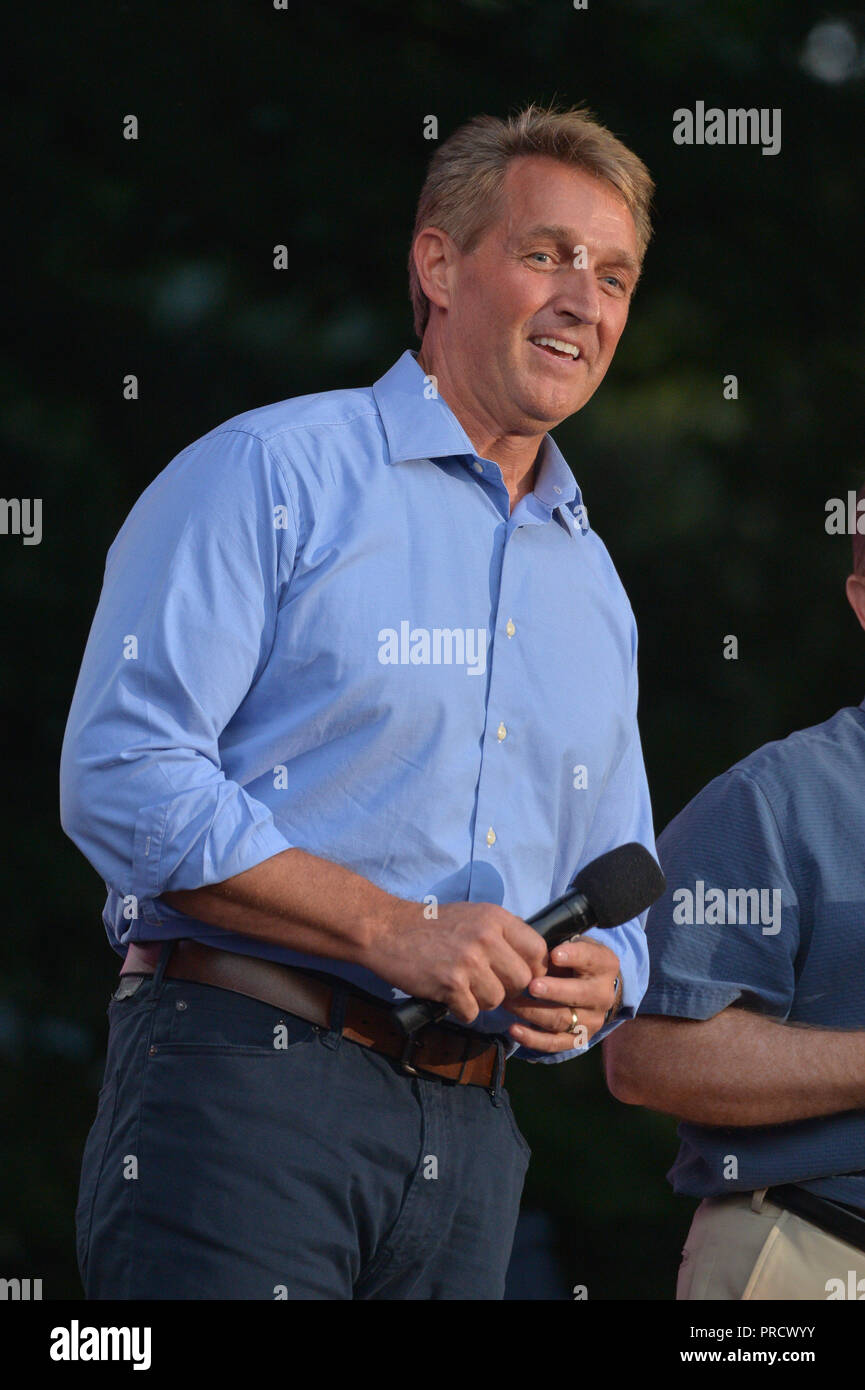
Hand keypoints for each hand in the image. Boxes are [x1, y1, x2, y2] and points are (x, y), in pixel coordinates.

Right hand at [362, 900, 549, 1024]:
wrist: (386, 930)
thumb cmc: (429, 925)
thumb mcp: (472, 915)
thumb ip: (502, 933)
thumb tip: (533, 959)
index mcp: (495, 918)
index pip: (537, 950)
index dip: (533, 968)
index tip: (518, 975)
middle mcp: (486, 937)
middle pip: (521, 980)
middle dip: (505, 988)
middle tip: (484, 984)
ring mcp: (469, 961)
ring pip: (496, 1000)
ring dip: (480, 1000)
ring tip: (461, 986)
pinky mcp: (450, 984)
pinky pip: (471, 1013)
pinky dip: (459, 1010)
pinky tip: (446, 995)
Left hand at [504, 937, 621, 1054]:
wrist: (592, 988)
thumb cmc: (574, 960)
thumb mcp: (571, 945)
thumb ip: (555, 947)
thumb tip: (528, 951)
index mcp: (605, 965)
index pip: (591, 958)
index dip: (574, 956)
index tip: (554, 954)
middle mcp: (603, 995)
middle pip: (580, 995)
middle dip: (554, 990)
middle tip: (532, 986)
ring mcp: (592, 1020)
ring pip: (563, 1020)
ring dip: (533, 1013)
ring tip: (510, 1003)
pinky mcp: (578, 1039)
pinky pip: (555, 1043)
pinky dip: (533, 1039)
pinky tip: (514, 1029)